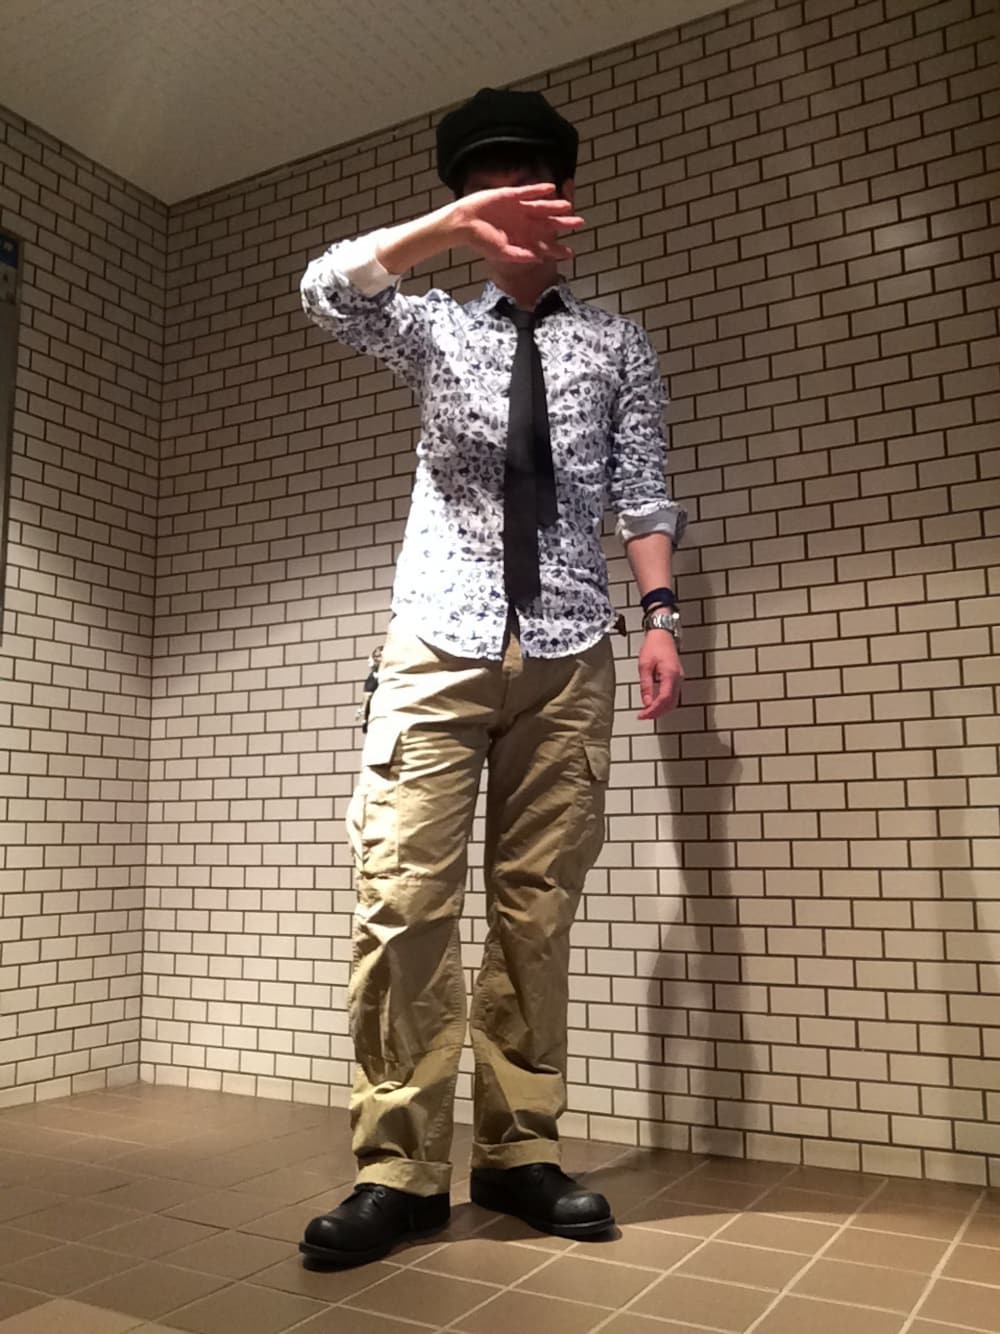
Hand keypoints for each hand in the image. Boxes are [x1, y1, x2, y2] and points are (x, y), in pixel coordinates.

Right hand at [450, 183, 584, 264]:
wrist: (464, 223)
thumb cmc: (481, 240)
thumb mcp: (502, 252)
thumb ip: (521, 255)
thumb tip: (539, 259)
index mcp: (522, 238)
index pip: (544, 244)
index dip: (557, 249)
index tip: (571, 254)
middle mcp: (524, 223)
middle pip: (548, 223)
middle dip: (563, 224)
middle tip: (580, 223)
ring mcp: (518, 209)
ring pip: (542, 207)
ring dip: (555, 206)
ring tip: (569, 206)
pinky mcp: (511, 196)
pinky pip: (528, 191)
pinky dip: (539, 189)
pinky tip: (551, 188)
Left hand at [637, 630, 682, 720]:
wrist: (663, 635)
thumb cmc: (654, 646)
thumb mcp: (644, 666)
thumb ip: (646, 686)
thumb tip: (646, 702)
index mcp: (670, 675)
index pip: (663, 699)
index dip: (653, 710)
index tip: (642, 715)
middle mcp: (677, 678)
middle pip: (670, 703)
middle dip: (657, 713)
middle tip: (643, 716)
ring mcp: (679, 679)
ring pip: (673, 701)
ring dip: (661, 709)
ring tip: (647, 712)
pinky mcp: (677, 678)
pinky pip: (673, 695)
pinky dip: (664, 703)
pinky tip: (654, 704)